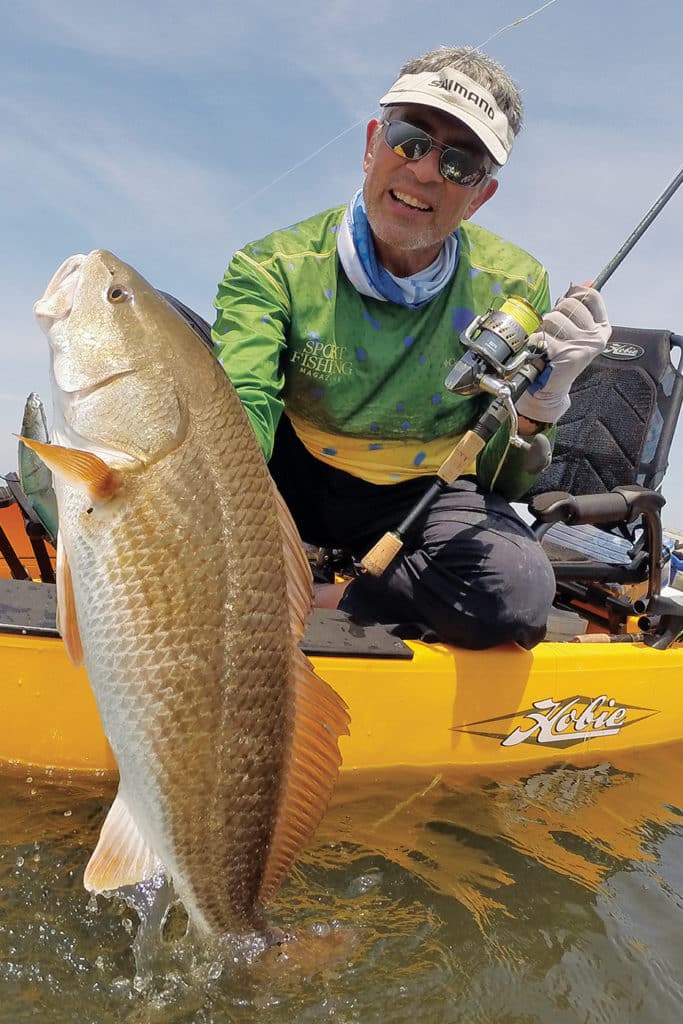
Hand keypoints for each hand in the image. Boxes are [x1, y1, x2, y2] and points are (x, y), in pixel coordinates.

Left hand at [516, 284, 610, 423]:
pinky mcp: (567, 353)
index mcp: (602, 328)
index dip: (575, 293)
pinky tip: (540, 351)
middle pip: (570, 303)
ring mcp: (583, 345)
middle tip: (552, 330)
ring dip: (543, 327)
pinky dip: (535, 341)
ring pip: (554, 317)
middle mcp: (596, 336)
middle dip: (555, 312)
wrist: (550, 389)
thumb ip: (578, 308)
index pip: (591, 296)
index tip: (566, 298)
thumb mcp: (574, 331)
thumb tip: (579, 284)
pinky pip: (543, 334)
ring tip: (546, 342)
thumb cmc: (559, 357)